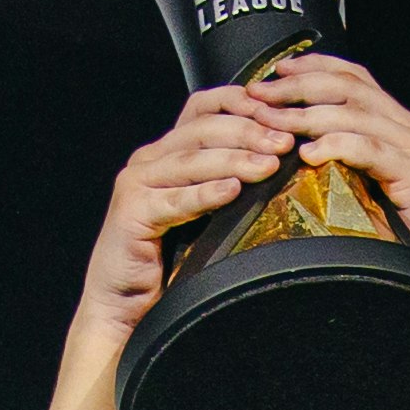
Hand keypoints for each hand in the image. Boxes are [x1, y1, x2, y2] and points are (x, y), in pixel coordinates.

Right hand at [75, 89, 292, 352]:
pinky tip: (233, 190)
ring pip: (193, 160)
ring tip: (270, 164)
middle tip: (285, 142)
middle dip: (249, 131)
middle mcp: (148, 160)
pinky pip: (176, 200)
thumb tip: (278, 162)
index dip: (241, 102)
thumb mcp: (203, 213)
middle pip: (203, 129)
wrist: (123, 307)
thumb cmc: (169, 262)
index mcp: (166, 152)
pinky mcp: (131, 213)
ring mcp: (136, 184)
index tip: (280, 112)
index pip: (203, 107)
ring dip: (236, 159)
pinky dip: (206, 193)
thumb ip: (225, 182)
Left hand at [254, 55, 409, 298]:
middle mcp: (409, 127)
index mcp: (398, 124)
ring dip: (305, 115)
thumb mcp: (368, 189)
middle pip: (349, 88)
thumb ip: (344, 163)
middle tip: (260, 93)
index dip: (314, 67)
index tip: (277, 71)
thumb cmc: (405, 238)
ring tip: (271, 122)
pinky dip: (336, 145)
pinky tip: (308, 152)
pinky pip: (369, 148)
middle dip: (299, 86)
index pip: (354, 78)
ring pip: (354, 114)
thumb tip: (293, 150)